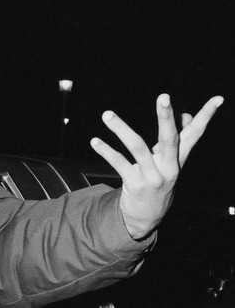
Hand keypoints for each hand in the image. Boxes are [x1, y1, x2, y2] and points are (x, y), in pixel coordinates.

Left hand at [90, 94, 222, 239]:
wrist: (147, 218)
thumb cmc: (157, 182)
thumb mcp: (170, 163)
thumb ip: (176, 140)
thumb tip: (185, 114)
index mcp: (178, 159)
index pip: (195, 134)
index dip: (206, 116)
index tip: (218, 99)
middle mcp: (169, 167)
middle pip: (170, 138)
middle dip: (166, 117)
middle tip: (164, 96)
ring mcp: (152, 177)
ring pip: (137, 147)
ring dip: (121, 129)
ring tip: (107, 115)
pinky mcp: (135, 185)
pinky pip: (119, 163)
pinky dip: (106, 151)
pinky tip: (95, 142)